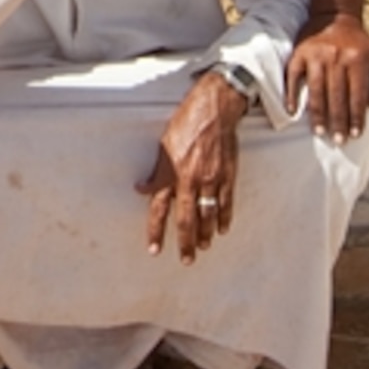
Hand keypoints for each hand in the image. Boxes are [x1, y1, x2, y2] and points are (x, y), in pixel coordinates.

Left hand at [138, 70, 248, 262]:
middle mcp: (189, 179)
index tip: (154, 249)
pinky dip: (224, 218)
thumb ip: (156, 172)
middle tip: (186, 260)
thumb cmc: (186, 122)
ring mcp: (210, 179)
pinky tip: (222, 229)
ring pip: (207, 215)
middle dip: (185, 242)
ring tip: (203, 247)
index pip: (160, 208)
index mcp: (171, 172)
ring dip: (205, 234)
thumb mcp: (163, 145)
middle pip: (186, 219)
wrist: (214, 109)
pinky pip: (225, 203)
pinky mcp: (227, 175)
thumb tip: (142, 189)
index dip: (156, 230)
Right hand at [288, 13, 368, 140]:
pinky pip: (293, 77)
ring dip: (318, 114)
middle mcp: (337, 57)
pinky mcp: (299, 53)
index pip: (358, 96)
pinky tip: (292, 111)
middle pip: (338, 97)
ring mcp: (316, 55)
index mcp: (359, 60)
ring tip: (319, 132)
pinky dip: (291, 94)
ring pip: (317, 91)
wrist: (335, 16)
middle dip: (338, 122)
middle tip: (338, 140)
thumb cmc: (360, 43)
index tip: (355, 135)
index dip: (357, 117)